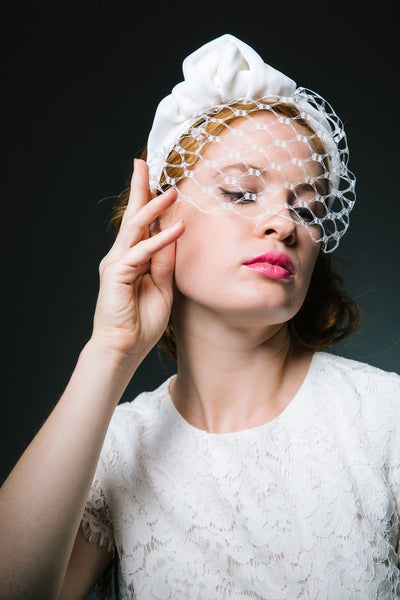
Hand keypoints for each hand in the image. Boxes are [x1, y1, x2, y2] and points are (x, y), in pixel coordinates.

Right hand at [91, 159, 183, 364]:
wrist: (124, 347)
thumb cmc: (142, 321)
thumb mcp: (163, 286)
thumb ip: (165, 261)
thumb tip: (174, 234)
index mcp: (132, 258)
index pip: (141, 224)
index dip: (149, 202)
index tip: (160, 182)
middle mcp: (121, 255)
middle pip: (132, 216)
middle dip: (139, 189)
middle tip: (143, 163)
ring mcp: (117, 263)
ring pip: (135, 228)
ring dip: (154, 208)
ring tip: (171, 191)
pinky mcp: (117, 273)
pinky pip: (141, 251)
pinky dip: (160, 239)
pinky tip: (177, 228)